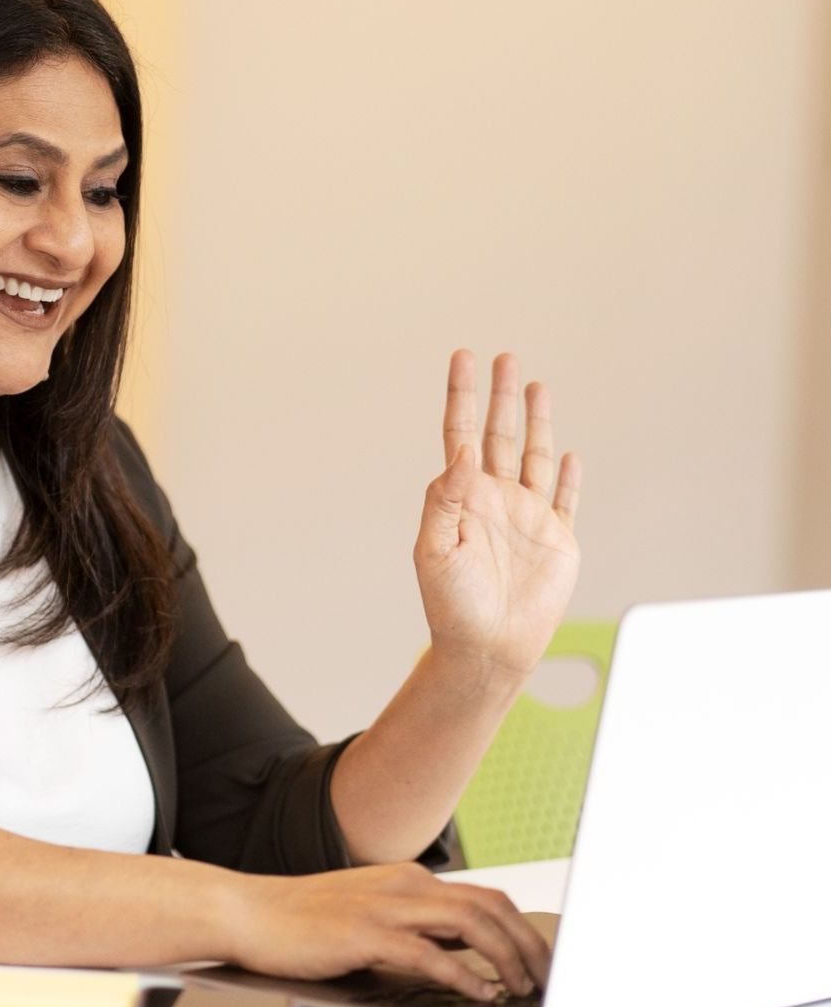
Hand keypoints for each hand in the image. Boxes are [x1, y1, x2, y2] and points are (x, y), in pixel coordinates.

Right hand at [227, 864, 549, 999]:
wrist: (252, 912)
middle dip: (530, 944)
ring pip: (471, 923)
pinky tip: (478, 992)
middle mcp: (406, 886)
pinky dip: (463, 975)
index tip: (543, 962)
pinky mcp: (366, 933)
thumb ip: (417, 928)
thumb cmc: (307, 920)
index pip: (487, 898)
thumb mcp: (373, 915)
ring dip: (507, 957)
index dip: (523, 930)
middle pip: (491, 906)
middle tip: (547, 980)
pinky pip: (429, 953)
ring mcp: (387, 906)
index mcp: (410, 880)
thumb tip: (469, 959)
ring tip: (521, 987)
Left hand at [413, 351, 580, 683]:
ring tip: (535, 385)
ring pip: (535, 457)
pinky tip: (571, 453)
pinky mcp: (557, 541)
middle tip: (504, 358)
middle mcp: (494, 500)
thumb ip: (445, 498)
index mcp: (462, 497)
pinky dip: (570, 476)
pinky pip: (566, 500)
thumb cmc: (450, 604)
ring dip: (537, 422)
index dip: (461, 395)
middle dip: (501, 397)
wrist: (485, 649)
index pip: (459, 434)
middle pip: (499, 435)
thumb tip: (461, 453)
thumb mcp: (434, 548)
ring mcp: (527, 518)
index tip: (463, 357)